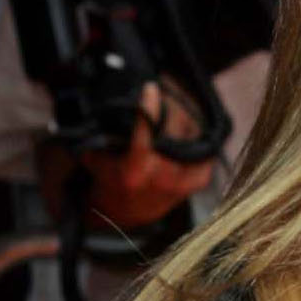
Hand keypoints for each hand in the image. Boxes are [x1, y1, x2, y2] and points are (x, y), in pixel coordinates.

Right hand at [38, 79, 214, 232]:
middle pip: (173, 130)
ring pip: (191, 137)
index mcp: (134, 172)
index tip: (150, 88)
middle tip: (163, 95)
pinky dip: (196, 135)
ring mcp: (182, 181)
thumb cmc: (108, 179)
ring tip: (172, 112)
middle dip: (168, 109)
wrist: (126, 211)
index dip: (148, 109)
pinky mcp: (198, 181)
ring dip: (183, 120)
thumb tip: (108, 106)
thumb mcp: (96, 156)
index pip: (145, 134)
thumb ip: (101, 135)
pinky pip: (204, 148)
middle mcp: (162, 178)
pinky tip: (187, 128)